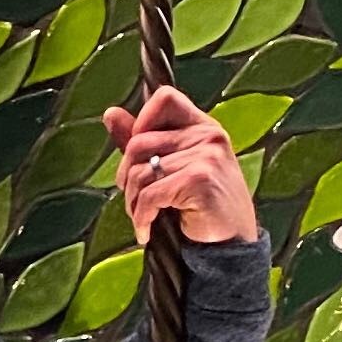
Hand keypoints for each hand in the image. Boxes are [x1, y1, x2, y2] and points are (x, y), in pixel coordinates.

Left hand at [106, 86, 257, 244]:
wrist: (232, 244)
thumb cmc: (200, 206)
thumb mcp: (173, 167)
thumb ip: (143, 140)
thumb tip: (110, 113)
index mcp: (202, 127)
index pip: (164, 97)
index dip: (140, 121)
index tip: (138, 156)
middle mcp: (207, 136)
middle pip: (138, 143)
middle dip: (126, 178)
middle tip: (134, 200)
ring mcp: (206, 156)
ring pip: (140, 174)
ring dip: (133, 204)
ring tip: (143, 219)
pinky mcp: (200, 179)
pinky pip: (150, 196)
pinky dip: (141, 219)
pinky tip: (146, 232)